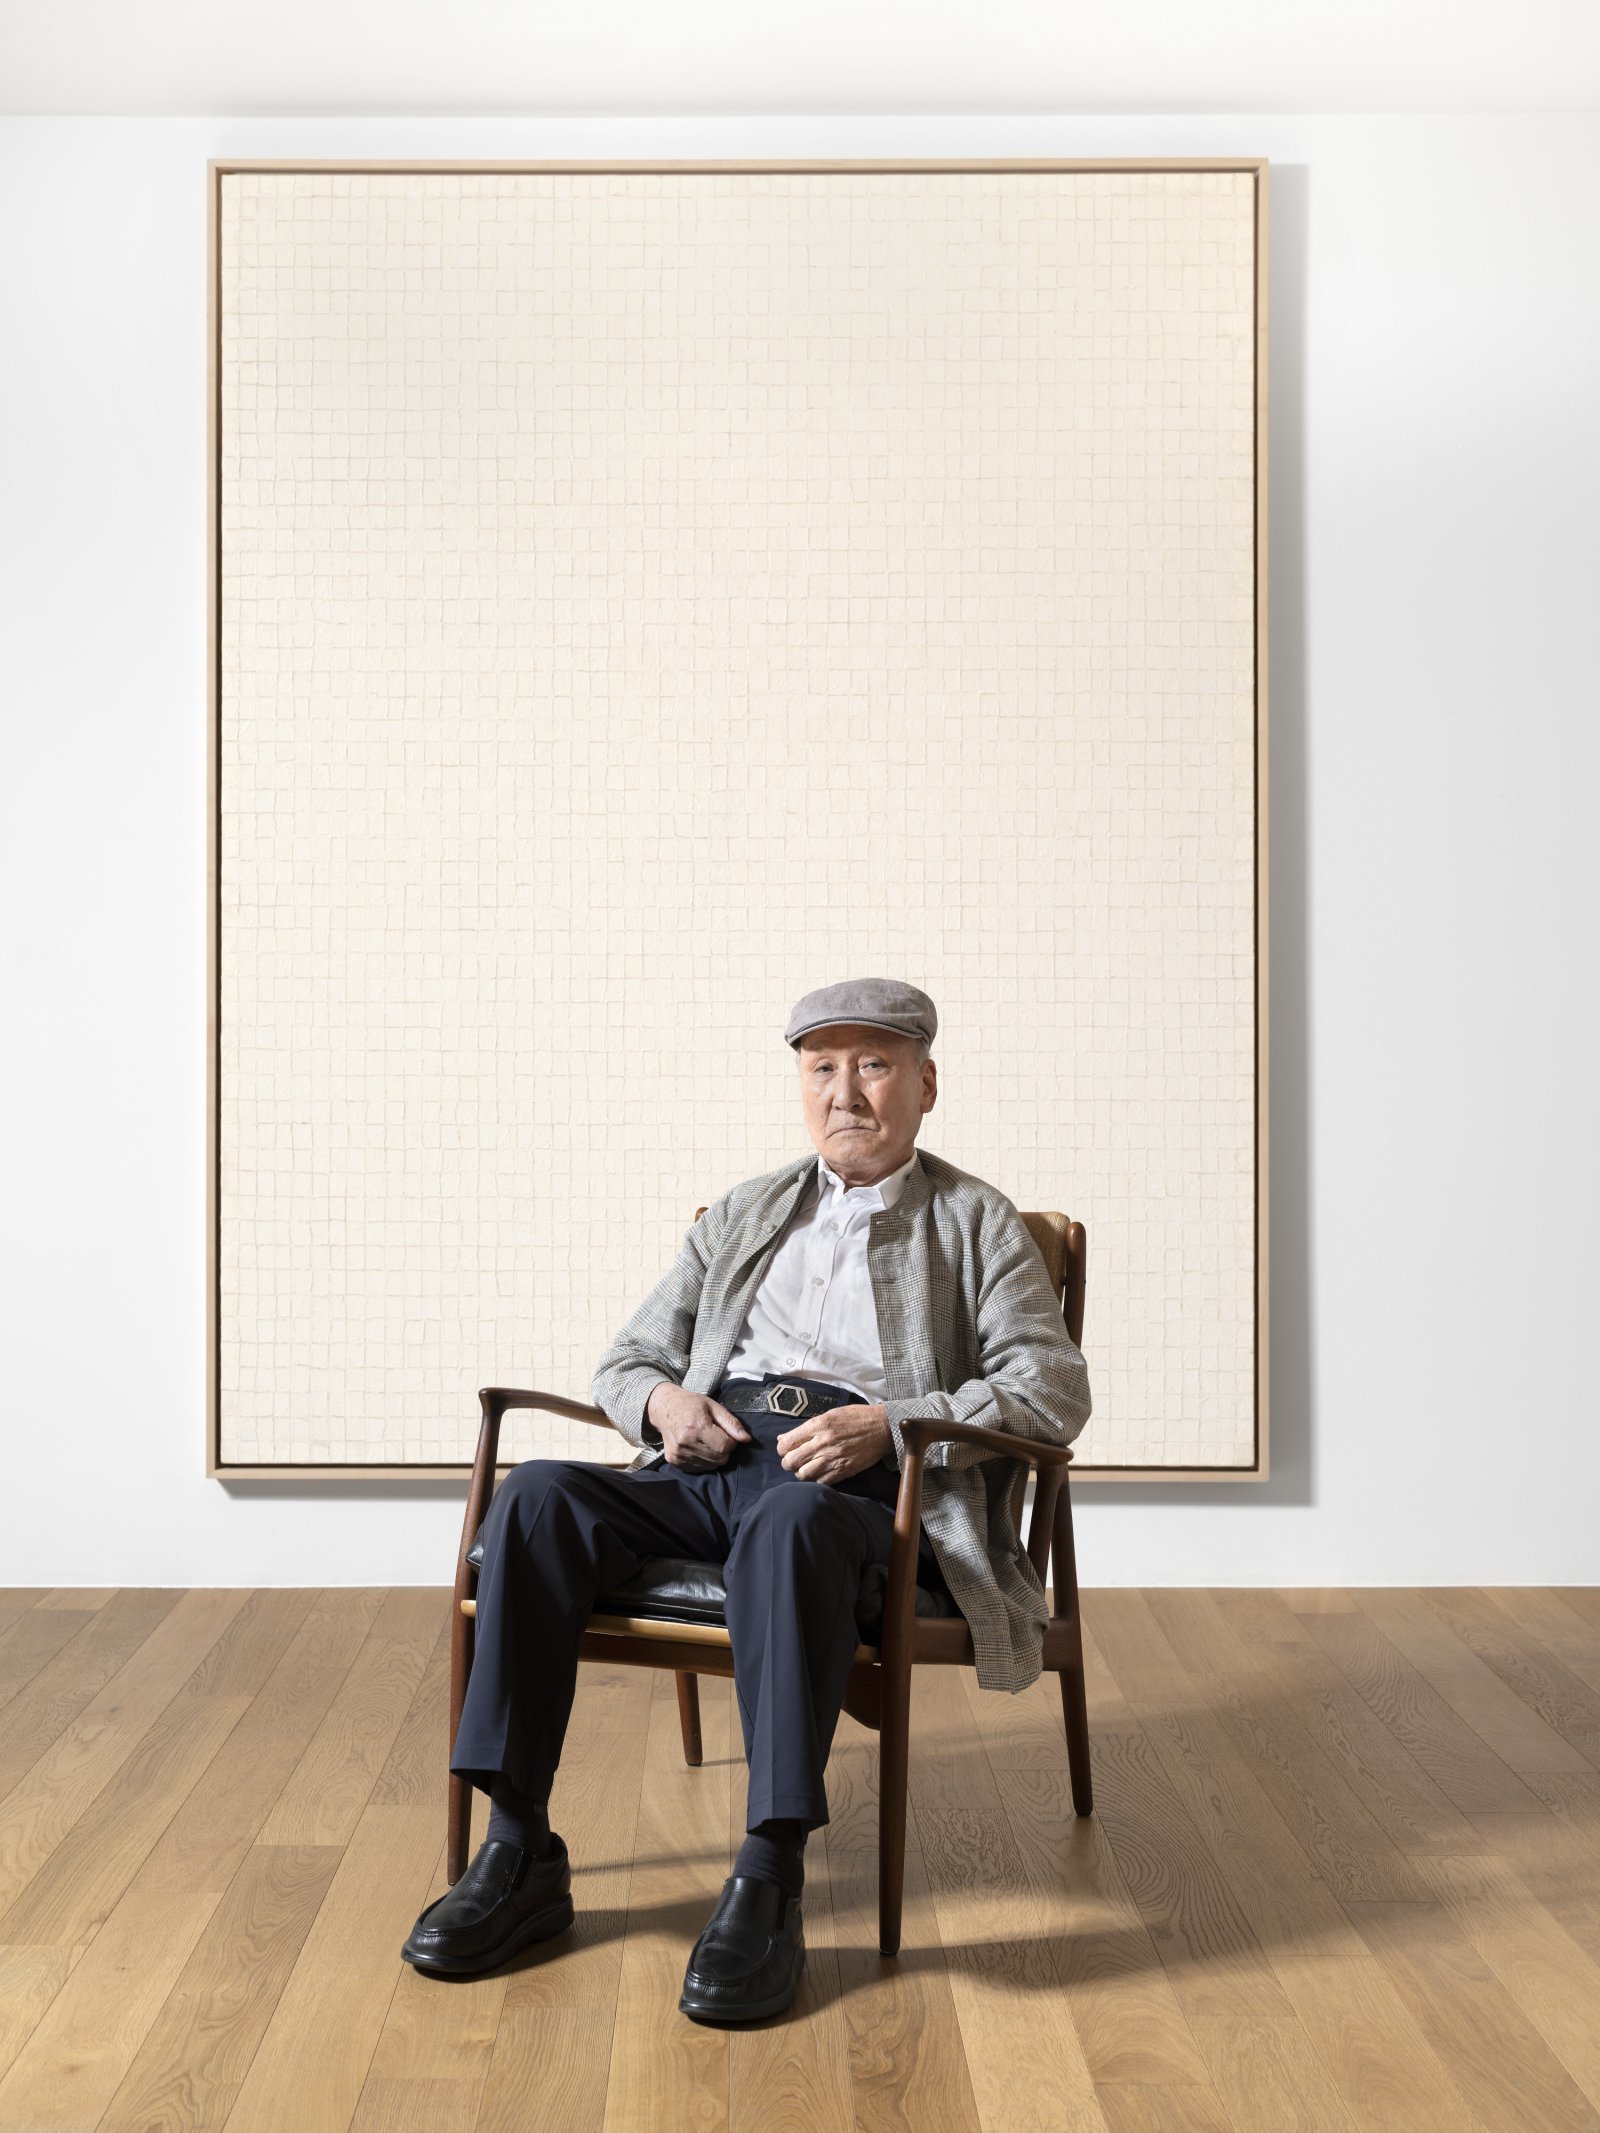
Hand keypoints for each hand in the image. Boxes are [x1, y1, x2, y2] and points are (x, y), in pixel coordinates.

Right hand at [646, 1383, 752, 1471]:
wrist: (664, 1408)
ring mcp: (678, 1454)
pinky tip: (697, 1446)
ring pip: (711, 1465)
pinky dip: (703, 1460)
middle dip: (724, 1449)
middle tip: (716, 1436)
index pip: (725, 1446)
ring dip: (714, 1455)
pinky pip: (699, 1468)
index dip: (731, 1441)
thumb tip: (746, 1439)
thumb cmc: (691, 1404)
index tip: (726, 1433)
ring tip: (705, 1440)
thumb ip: (731, 1423)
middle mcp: (686, 1443)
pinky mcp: (674, 1461)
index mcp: (697, 1426)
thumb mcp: (714, 1406)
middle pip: (720, 1458)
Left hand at [777, 1403, 892, 1485]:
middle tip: (792, 1461)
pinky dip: (815, 1480)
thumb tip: (783, 1438)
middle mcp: (823, 1443)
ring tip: (805, 1467)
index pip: (787, 1443)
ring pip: (803, 1475)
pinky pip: (820, 1482)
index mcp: (818, 1425)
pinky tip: (818, 1473)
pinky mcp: (843, 1471)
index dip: (782, 1449)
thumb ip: (806, 1428)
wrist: (882, 1428)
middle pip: (791, 1461)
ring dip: (800, 1473)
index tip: (785, 1449)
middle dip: (787, 1462)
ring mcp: (833, 1459)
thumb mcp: (829, 1415)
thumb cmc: (855, 1418)